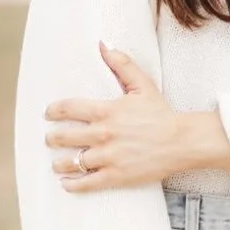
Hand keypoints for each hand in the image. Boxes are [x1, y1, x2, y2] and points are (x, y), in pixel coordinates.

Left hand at [45, 42, 185, 190]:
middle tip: (50, 139)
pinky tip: (65, 183)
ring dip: (59, 162)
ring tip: (56, 162)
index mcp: (107, 110)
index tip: (48, 113)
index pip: (70, 108)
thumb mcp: (142, 84)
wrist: (181, 141)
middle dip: (53, 138)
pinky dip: (72, 184)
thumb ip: (122, 63)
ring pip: (73, 162)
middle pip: (65, 136)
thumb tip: (103, 44)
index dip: (54, 110)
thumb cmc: (161, 112)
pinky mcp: (116, 176)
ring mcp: (108, 157)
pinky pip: (87, 183)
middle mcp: (104, 134)